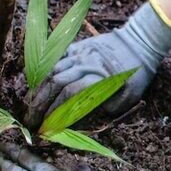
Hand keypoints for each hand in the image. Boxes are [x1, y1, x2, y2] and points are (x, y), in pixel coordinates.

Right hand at [25, 2, 170, 128]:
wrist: (139, 43)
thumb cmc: (136, 75)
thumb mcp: (127, 97)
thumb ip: (104, 108)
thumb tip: (80, 118)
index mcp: (98, 77)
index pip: (69, 96)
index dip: (55, 113)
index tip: (47, 127)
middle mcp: (85, 64)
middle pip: (55, 84)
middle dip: (40, 105)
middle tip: (31, 121)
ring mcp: (79, 53)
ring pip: (51, 71)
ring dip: (38, 91)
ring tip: (30, 107)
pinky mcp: (76, 47)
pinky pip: (55, 60)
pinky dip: (44, 74)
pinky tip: (38, 87)